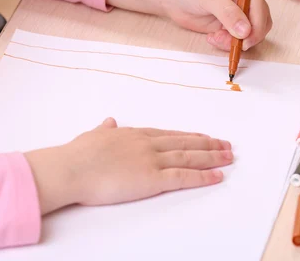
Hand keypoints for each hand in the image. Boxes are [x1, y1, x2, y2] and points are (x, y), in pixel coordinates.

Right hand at [25, 117, 232, 214]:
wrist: (70, 168)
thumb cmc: (77, 155)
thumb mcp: (92, 136)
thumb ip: (104, 130)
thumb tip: (109, 121)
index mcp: (134, 134)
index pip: (169, 134)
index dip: (189, 136)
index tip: (204, 136)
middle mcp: (147, 143)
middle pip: (185, 142)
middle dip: (208, 144)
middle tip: (226, 145)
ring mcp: (151, 160)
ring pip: (189, 156)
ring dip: (212, 156)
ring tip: (229, 156)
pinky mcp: (151, 178)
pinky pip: (183, 177)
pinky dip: (202, 176)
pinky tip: (217, 176)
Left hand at [161, 0, 271, 51]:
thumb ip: (228, 13)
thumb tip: (245, 31)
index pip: (260, 7)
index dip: (256, 24)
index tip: (245, 38)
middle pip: (261, 23)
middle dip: (248, 36)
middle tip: (233, 44)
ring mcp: (240, 14)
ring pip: (251, 35)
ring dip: (236, 42)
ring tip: (215, 38)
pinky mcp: (230, 26)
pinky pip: (238, 41)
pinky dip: (228, 44)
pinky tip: (212, 37)